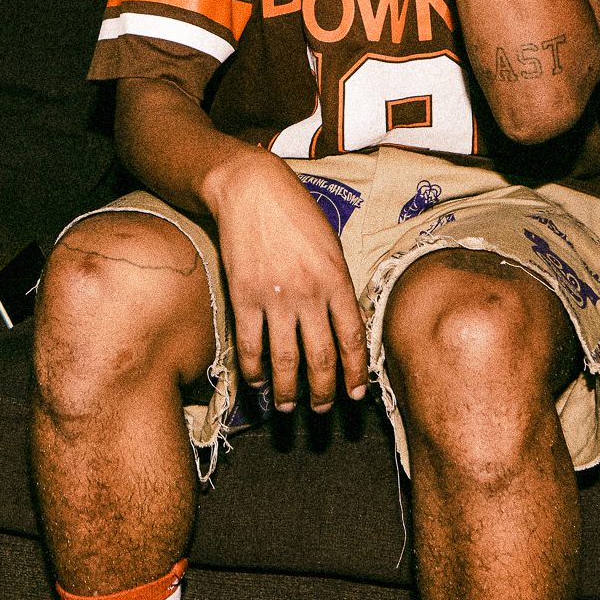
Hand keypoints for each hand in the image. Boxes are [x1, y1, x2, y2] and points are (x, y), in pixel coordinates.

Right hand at [204, 150, 369, 412]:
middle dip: (324, 391)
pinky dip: (253, 371)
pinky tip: (256, 385)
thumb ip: (337, 284)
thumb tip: (341, 322)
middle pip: (321, 357)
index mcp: (337, 279)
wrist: (251, 189)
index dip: (355, 372)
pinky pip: (250, 345)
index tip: (356, 394)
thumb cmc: (295, 212)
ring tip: (288, 409)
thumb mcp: (330, 244)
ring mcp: (275, 298)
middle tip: (323, 410)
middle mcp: (309, 294)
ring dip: (288, 392)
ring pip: (285, 360)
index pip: (352, 339)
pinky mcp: (243, 297)